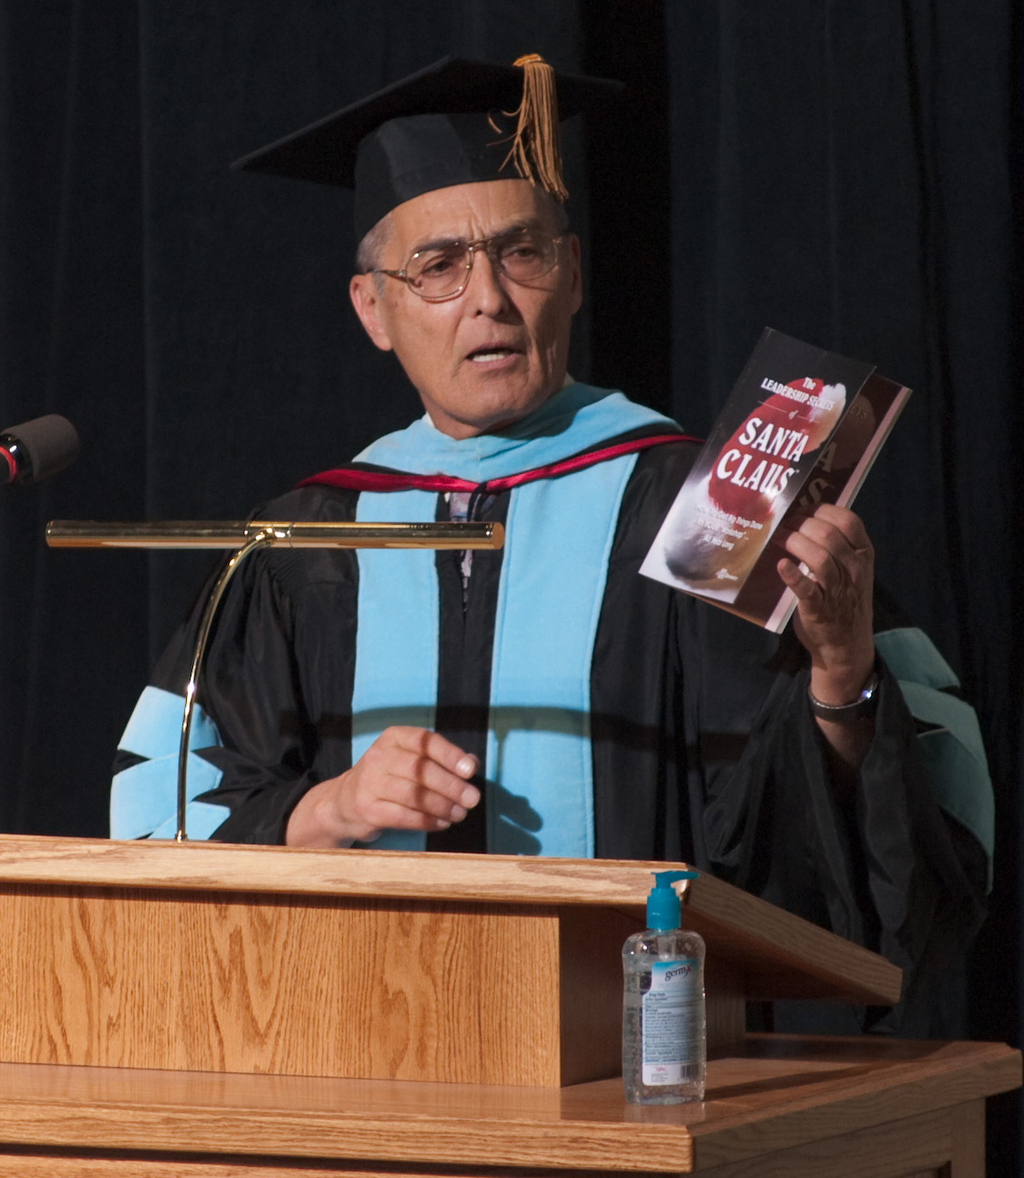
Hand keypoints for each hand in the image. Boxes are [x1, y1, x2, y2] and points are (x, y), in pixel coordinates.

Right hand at [285, 726, 479, 847]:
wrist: (345, 801)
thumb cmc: (390, 776)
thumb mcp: (411, 759)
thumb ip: (442, 759)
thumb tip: (472, 764)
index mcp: (394, 737)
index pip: (425, 741)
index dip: (450, 755)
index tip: (470, 770)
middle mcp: (379, 756)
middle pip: (421, 770)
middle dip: (451, 786)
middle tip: (473, 799)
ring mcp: (370, 783)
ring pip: (413, 795)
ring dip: (442, 806)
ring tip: (460, 814)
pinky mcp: (367, 809)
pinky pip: (403, 816)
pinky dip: (427, 821)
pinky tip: (442, 823)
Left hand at [776, 503, 874, 703]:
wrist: (846, 645)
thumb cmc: (844, 601)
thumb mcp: (852, 570)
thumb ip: (838, 546)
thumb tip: (806, 516)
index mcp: (863, 555)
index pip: (848, 520)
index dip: (821, 509)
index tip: (802, 508)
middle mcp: (854, 569)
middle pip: (828, 534)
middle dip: (801, 523)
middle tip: (784, 523)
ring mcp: (837, 589)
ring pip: (819, 557)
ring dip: (794, 542)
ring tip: (778, 537)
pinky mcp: (819, 608)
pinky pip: (806, 588)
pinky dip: (792, 575)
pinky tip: (781, 565)